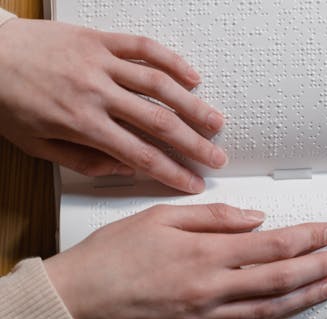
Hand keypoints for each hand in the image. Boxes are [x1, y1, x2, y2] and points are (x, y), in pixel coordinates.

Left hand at [0, 19, 226, 192]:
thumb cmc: (7, 100)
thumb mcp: (38, 145)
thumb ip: (85, 161)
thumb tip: (126, 167)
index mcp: (81, 123)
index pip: (140, 155)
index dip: (171, 173)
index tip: (192, 182)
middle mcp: (97, 93)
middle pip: (158, 122)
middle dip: (193, 144)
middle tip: (216, 158)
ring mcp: (101, 62)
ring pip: (159, 85)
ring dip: (193, 106)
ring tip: (216, 122)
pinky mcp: (100, 39)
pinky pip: (144, 47)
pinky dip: (172, 61)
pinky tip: (192, 76)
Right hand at [44, 204, 326, 318]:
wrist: (79, 301)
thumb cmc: (113, 256)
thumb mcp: (160, 218)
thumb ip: (212, 217)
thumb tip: (254, 218)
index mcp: (203, 255)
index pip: (271, 245)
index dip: (307, 238)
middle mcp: (210, 289)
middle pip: (280, 279)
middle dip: (318, 266)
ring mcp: (206, 317)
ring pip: (270, 309)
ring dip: (306, 296)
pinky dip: (274, 318)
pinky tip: (290, 310)